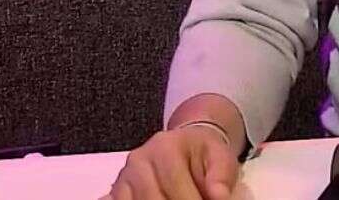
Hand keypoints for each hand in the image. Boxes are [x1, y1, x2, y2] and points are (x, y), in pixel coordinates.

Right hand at [104, 124, 239, 199]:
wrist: (185, 144)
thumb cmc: (202, 153)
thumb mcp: (220, 156)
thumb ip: (221, 176)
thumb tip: (218, 197)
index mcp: (165, 147)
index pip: (175, 186)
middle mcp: (139, 160)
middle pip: (155, 199)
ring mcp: (125, 176)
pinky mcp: (118, 190)